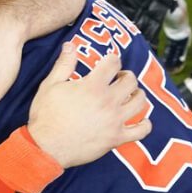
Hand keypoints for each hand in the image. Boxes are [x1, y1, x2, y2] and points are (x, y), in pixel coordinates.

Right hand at [28, 43, 151, 167]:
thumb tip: (70, 45)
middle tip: (118, 79)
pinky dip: (145, 124)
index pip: (113, 63)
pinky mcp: (116, 138)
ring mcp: (115, 120)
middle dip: (125, 76)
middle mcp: (108, 101)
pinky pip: (141, 131)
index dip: (111, 59)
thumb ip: (64, 64)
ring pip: (140, 101)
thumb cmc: (46, 116)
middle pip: (131, 80)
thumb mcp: (50, 85)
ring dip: (137, 94)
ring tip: (128, 95)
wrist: (46, 147)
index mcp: (93, 86)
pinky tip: (140, 120)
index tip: (108, 63)